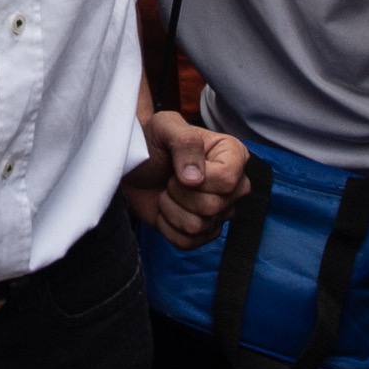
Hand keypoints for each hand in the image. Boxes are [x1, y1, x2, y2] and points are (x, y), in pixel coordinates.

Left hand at [121, 107, 250, 245]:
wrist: (134, 163)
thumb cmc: (153, 140)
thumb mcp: (166, 126)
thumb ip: (185, 143)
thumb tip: (195, 179)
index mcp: (233, 156)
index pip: (227, 180)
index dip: (198, 178)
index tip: (179, 167)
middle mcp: (233, 186)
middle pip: (213, 207)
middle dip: (179, 193)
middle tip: (170, 178)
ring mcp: (220, 211)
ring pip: (199, 227)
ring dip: (171, 210)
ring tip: (167, 192)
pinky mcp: (202, 232)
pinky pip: (187, 243)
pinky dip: (167, 227)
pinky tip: (165, 209)